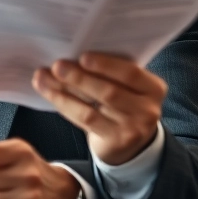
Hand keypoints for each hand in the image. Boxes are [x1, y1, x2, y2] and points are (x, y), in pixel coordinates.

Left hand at [33, 52, 166, 165]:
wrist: (132, 144)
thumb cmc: (123, 105)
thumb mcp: (127, 87)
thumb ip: (110, 72)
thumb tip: (72, 53)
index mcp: (153, 88)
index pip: (130, 73)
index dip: (106, 65)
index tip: (82, 56)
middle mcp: (148, 109)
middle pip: (109, 92)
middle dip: (79, 77)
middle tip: (57, 66)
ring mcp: (133, 129)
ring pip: (92, 109)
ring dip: (63, 92)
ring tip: (44, 79)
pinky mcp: (115, 142)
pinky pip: (85, 121)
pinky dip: (65, 106)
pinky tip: (51, 95)